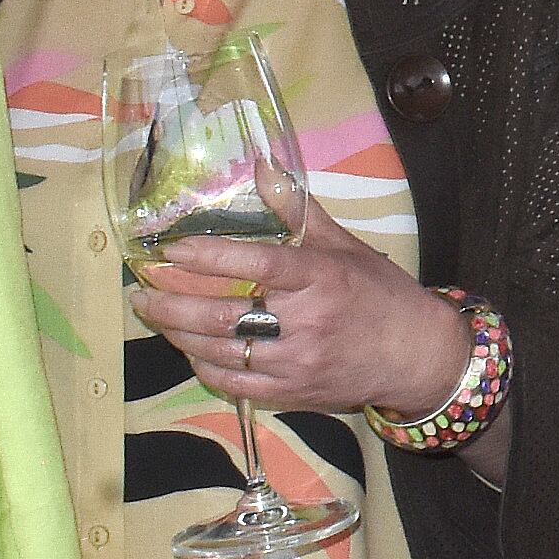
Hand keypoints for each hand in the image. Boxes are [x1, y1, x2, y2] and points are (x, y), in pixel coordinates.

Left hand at [136, 225, 476, 423]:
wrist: (415, 355)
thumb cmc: (378, 294)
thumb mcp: (343, 246)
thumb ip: (298, 209)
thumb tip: (261, 165)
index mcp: (321, 277)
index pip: (257, 263)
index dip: (210, 257)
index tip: (173, 250)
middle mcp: (307, 321)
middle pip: (225, 315)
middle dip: (173, 305)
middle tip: (142, 292)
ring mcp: (297, 361)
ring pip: (222, 352)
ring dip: (180, 335)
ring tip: (156, 317)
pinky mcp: (293, 392)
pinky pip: (235, 384)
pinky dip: (206, 367)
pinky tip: (191, 352)